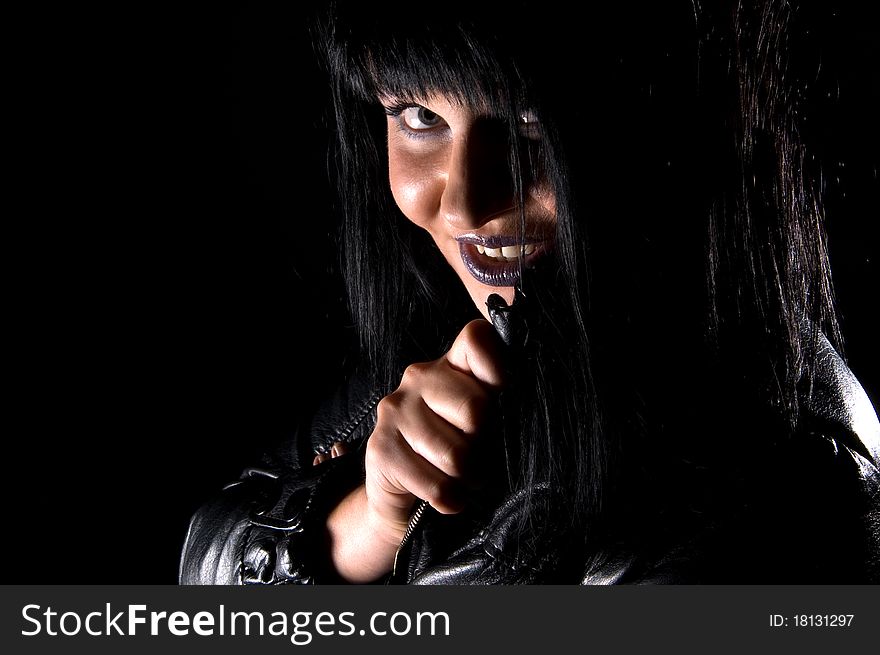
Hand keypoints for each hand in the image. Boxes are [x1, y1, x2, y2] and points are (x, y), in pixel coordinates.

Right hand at [365, 318, 504, 542]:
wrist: (400, 492)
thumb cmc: (453, 449)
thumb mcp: (481, 421)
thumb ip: (497, 401)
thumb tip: (524, 406)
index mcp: (449, 363)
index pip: (477, 339)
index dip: (497, 367)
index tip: (501, 393)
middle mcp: (418, 377)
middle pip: (475, 409)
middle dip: (483, 445)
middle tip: (477, 455)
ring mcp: (395, 411)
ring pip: (455, 455)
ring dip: (467, 478)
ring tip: (463, 476)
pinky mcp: (381, 447)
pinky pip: (435, 484)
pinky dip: (450, 499)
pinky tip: (448, 495)